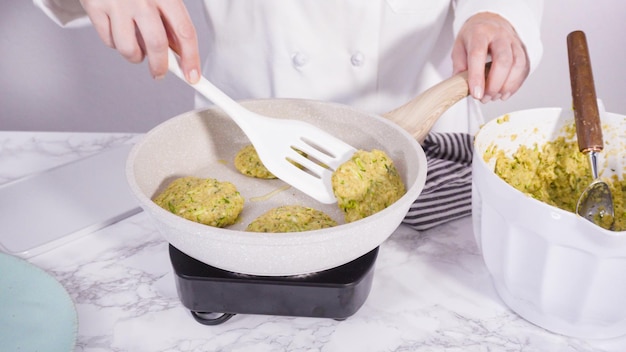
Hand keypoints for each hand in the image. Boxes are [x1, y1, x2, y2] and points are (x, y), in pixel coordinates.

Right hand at [79, 0, 200, 82]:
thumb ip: (170, 19)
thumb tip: (178, 53)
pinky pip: (108, 40)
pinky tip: (119, 30)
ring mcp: (116, 3)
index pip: (184, 32)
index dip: (191, 58)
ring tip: (136, 46)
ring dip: (135, 56)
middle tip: (159, 72)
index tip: (192, 75)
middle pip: (157, 45)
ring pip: (129, 49)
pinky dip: (116, 43)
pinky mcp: (94, 6)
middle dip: (160, 66)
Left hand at [452, 12, 529, 102]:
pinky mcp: (523, 50)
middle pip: (503, 60)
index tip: (476, 94)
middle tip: (485, 98)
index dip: (477, 76)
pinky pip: (524, 68)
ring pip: (518, 64)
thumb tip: (462, 87)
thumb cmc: (474, 37)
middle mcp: (500, 35)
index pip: (479, 54)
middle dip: (495, 84)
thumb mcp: (459, 47)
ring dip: (507, 86)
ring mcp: (514, 42)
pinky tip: (505, 93)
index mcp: (480, 33)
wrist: (490, 21)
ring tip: (494, 97)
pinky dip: (515, 84)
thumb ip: (459, 66)